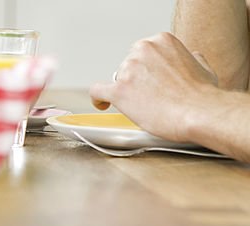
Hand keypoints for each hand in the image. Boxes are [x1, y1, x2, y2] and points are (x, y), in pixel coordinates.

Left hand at [90, 32, 220, 141]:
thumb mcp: (202, 65)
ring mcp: (129, 70)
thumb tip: (189, 59)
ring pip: (117, 80)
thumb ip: (188, 59)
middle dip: (135, 81)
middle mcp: (143, 50)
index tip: (146, 81)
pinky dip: (98, 99)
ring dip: (125, 92)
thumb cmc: (202, 94)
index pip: (143, 53)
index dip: (144, 70)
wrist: (197, 112)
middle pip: (128, 66)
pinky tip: (102, 105)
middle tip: (147, 97)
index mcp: (161, 40)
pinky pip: (98, 91)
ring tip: (140, 107)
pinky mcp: (119, 91)